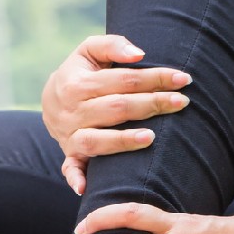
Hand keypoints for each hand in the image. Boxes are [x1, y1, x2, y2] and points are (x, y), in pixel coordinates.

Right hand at [41, 35, 192, 193]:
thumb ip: (112, 45)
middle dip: (152, 104)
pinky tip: (86, 188)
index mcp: (77, 83)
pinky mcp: (69, 154)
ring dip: (123, 141)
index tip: (183, 80)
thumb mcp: (89, 51)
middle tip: (181, 102)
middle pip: (117, 109)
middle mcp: (72, 111)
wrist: (50, 99)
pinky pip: (70, 168)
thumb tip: (139, 54)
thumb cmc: (80, 72)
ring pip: (96, 141)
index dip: (155, 78)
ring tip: (151, 138)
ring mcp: (69, 135)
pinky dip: (75, 178)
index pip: (124, 81)